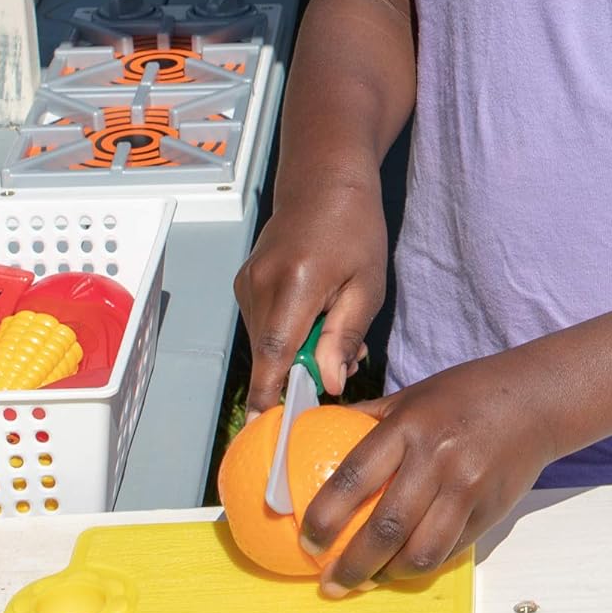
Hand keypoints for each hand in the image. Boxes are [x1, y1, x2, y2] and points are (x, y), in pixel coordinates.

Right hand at [233, 174, 385, 413]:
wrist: (323, 179)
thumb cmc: (354, 226)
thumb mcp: (367, 283)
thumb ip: (345, 335)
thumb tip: (329, 383)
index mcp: (295, 283)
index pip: (274, 354)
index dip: (270, 397)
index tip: (268, 432)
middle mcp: (260, 283)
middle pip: (268, 354)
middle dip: (300, 372)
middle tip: (343, 362)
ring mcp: (246, 281)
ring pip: (264, 342)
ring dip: (294, 351)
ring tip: (333, 327)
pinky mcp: (244, 282)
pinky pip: (261, 324)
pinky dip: (284, 332)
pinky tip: (313, 315)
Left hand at [297, 349, 557, 595]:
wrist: (532, 402)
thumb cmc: (465, 394)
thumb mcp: (411, 394)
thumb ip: (369, 417)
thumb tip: (318, 428)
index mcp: (408, 425)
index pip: (356, 475)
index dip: (326, 514)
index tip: (307, 538)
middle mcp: (436, 459)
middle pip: (386, 527)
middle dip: (352, 564)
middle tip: (330, 580)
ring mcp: (465, 490)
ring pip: (420, 552)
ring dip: (387, 575)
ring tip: (366, 579)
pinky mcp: (487, 513)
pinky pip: (448, 551)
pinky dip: (420, 566)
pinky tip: (402, 567)